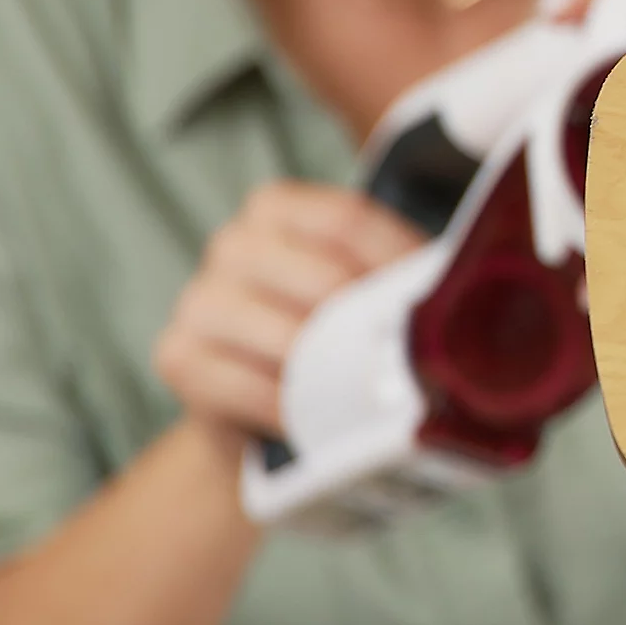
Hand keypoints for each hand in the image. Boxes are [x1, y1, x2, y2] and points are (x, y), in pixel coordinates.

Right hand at [152, 182, 425, 445]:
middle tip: (405, 357)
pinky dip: (287, 405)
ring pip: (285, 332)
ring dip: (333, 369)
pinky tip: (313, 416)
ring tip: (365, 389)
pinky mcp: (176, 356)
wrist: (271, 409)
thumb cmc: (334, 333)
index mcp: (278, 208)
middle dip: (370, 322)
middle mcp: (233, 243)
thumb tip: (449, 289)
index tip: (432, 303)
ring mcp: (198, 298)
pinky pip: (243, 383)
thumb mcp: (370, 290)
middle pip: (322, 274)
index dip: (395, 262)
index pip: (347, 220)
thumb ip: (399, 275)